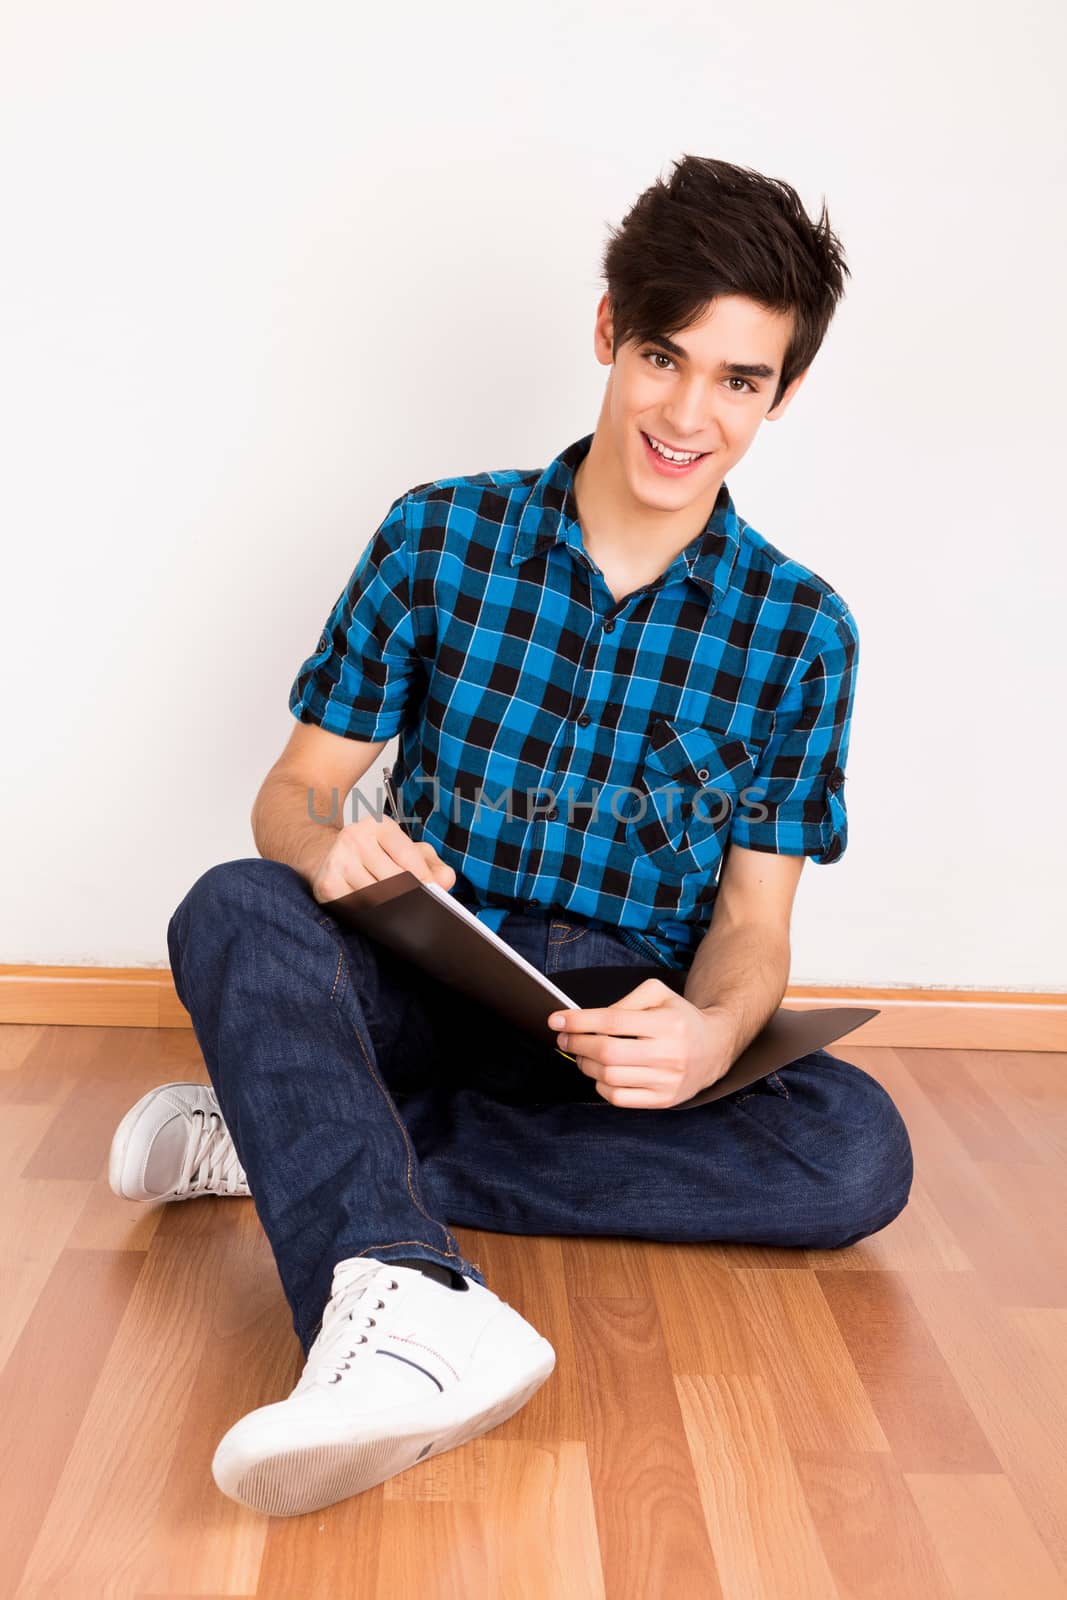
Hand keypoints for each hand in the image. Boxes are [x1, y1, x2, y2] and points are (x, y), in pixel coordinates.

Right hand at [311, 817, 455, 903]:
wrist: (325, 853)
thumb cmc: (371, 852)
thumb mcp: (404, 849)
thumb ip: (430, 862)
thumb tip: (445, 881)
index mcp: (379, 825)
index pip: (407, 856)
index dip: (424, 878)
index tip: (434, 893)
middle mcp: (355, 838)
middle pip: (392, 879)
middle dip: (409, 896)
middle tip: (418, 907)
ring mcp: (338, 860)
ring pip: (375, 896)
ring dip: (390, 909)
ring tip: (398, 912)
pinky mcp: (327, 884)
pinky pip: (356, 907)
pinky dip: (370, 915)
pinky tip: (374, 913)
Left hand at [548, 980, 738, 1108]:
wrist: (714, 1047)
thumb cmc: (679, 1018)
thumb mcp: (658, 995)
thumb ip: (624, 1001)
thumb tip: (589, 1019)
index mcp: (667, 1023)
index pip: (612, 1022)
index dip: (579, 1021)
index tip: (555, 1020)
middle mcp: (669, 1054)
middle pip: (607, 1052)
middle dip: (577, 1044)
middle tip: (565, 1038)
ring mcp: (667, 1081)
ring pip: (610, 1078)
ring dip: (585, 1065)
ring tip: (582, 1054)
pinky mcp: (663, 1100)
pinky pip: (619, 1099)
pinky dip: (600, 1086)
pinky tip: (600, 1073)